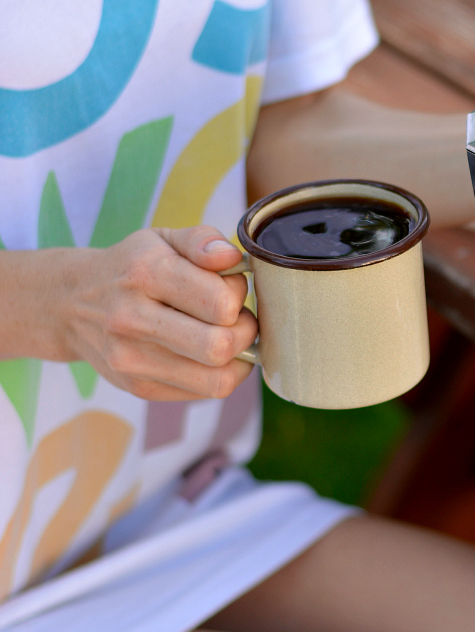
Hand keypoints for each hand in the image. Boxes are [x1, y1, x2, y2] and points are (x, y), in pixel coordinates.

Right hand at [57, 227, 257, 400]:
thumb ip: (202, 240)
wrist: (70, 304)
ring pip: (217, 379)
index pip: (221, 302)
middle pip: (220, 346)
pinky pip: (204, 392)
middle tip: (238, 318)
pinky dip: (221, 374)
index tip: (230, 287)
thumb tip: (231, 258)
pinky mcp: (138, 387)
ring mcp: (131, 359)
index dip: (239, 294)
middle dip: (246, 331)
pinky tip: (208, 354)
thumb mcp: (163, 238)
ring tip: (228, 337)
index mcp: (145, 274)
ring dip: (239, 358)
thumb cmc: (132, 267)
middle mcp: (132, 319)